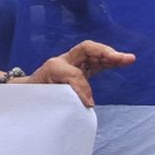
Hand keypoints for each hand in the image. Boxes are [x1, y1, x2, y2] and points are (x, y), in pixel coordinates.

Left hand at [18, 40, 135, 106]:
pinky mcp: (80, 67)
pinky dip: (110, 61)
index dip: (81, 87)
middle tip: (121, 59)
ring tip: (129, 59)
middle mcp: (63, 61)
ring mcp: (72, 62)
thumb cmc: (34, 95)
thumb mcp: (43, 98)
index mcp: (52, 67)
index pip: (73, 73)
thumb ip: (61, 100)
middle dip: (104, 53)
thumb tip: (86, 105)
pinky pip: (97, 61)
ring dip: (111, 56)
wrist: (25, 90)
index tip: (88, 103)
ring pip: (93, 52)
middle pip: (85, 49)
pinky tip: (123, 61)